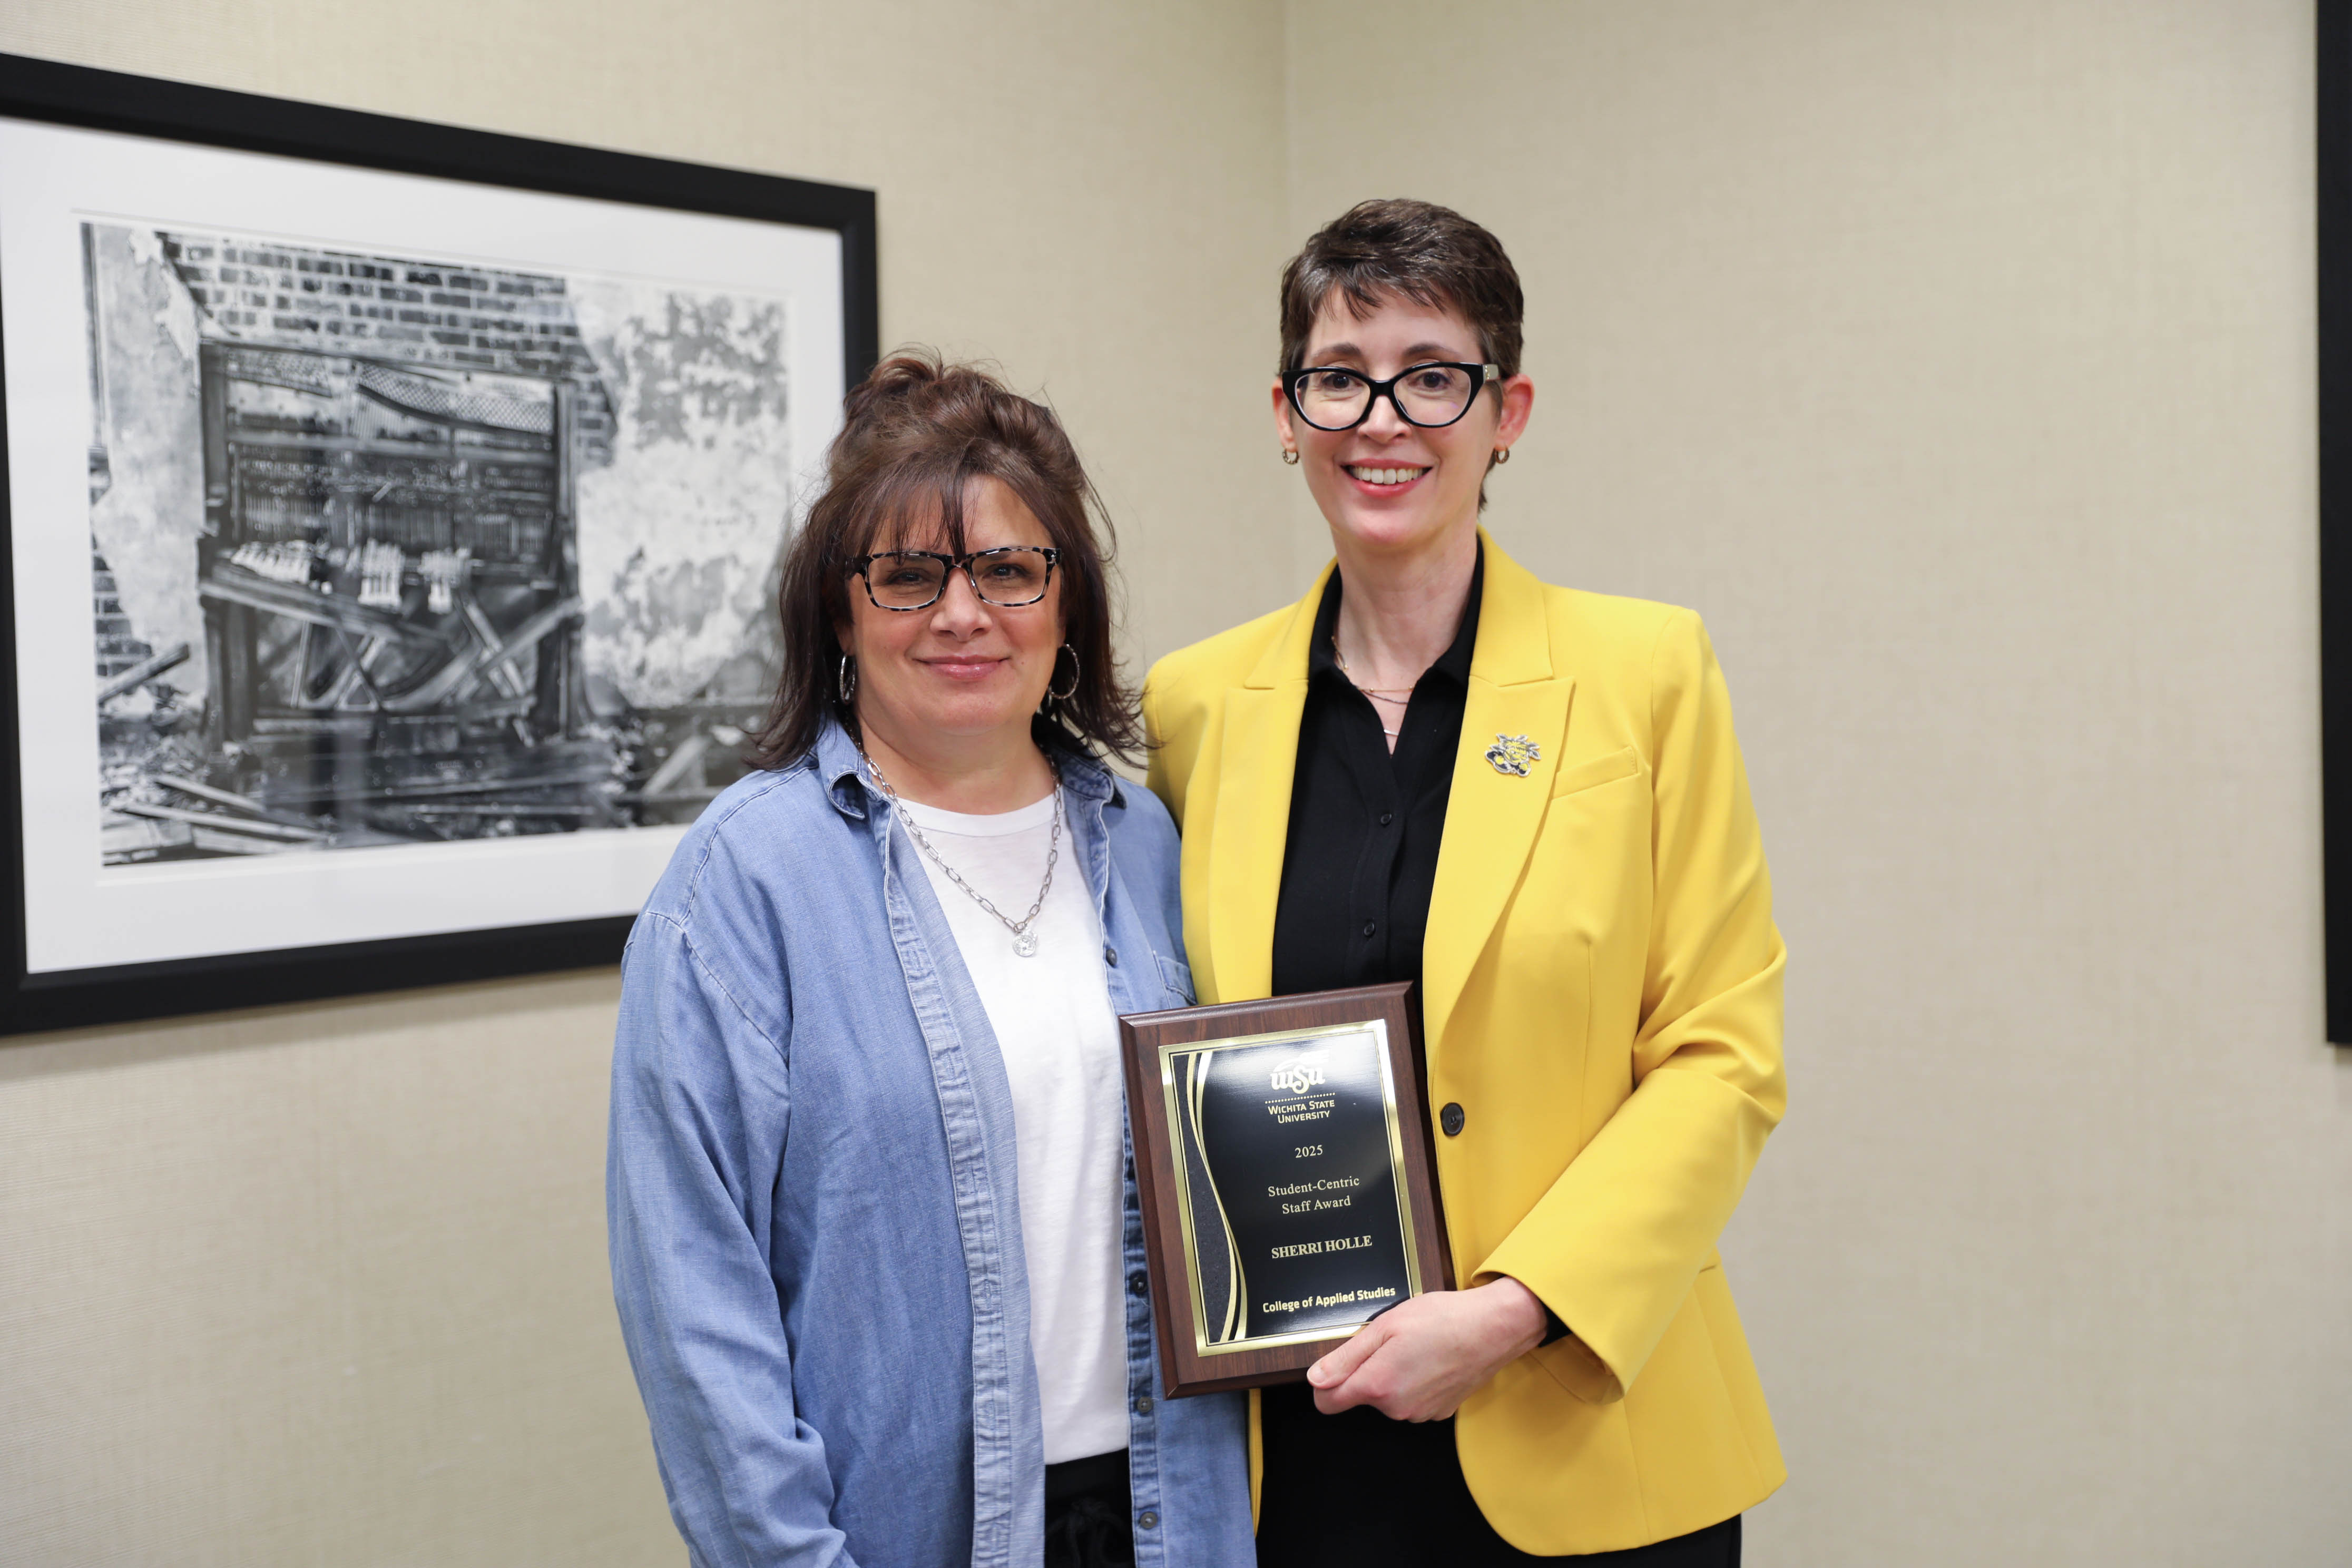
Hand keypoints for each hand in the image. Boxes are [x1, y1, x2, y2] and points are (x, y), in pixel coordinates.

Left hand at [1305, 1277, 1548, 1421]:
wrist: (1494, 1328)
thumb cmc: (1443, 1319)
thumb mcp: (1385, 1326)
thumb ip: (1346, 1357)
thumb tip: (1316, 1379)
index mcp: (1378, 1385)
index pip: (1327, 1403)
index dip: (1326, 1383)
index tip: (1338, 1366)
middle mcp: (1397, 1408)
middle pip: (1362, 1397)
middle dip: (1368, 1372)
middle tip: (1391, 1342)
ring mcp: (1420, 1414)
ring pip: (1388, 1399)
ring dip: (1393, 1377)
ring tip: (1415, 1348)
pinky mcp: (1439, 1413)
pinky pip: (1412, 1401)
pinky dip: (1416, 1384)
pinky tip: (1431, 1360)